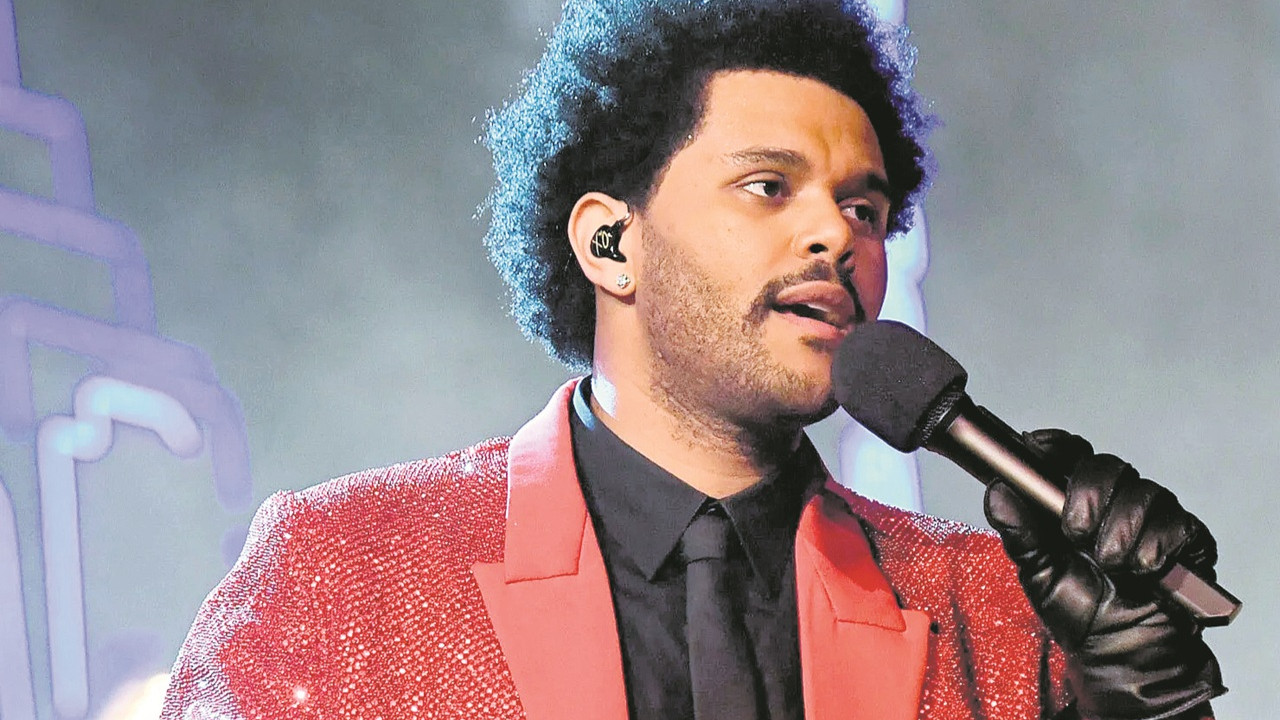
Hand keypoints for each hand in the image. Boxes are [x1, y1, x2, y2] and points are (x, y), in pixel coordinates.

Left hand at [983, 429, 1224, 719]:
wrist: (1121, 653)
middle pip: (1106, 465)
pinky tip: (1142, 569)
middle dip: (1089, 493)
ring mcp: (1153, 517)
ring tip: (1110, 563)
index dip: (1054, 445)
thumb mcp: (1037, 572)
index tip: (1036, 447)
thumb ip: (1018, 532)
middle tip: (1075, 532)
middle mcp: (1115, 501)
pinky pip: (1178, 523)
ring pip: (1144, 492)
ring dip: (1121, 529)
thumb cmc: (1079, 610)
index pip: (1069, 453)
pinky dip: (1154, 545)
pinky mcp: (1187, 539)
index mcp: (1076, 500)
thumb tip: (996, 491)